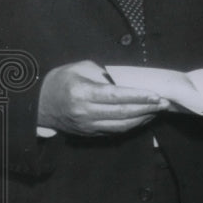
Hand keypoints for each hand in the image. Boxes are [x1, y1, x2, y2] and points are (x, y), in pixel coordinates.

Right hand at [37, 60, 168, 135]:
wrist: (37, 104)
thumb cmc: (60, 81)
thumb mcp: (79, 68)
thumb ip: (104, 74)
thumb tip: (127, 79)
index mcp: (82, 93)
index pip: (115, 96)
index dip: (138, 96)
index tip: (155, 94)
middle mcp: (85, 113)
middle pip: (122, 113)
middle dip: (147, 108)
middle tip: (164, 102)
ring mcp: (87, 126)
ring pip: (122, 125)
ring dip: (143, 118)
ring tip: (158, 109)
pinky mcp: (89, 134)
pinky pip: (115, 131)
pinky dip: (133, 124)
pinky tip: (144, 116)